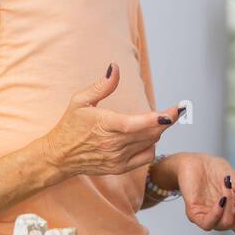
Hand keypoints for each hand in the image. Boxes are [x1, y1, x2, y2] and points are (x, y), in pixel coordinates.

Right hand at [41, 63, 180, 177]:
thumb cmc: (69, 126)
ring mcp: (117, 158)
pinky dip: (151, 145)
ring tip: (155, 121)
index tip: (174, 111)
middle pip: (150, 133)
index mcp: (104, 125)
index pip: (136, 124)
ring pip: (150, 143)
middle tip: (176, 110)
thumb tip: (115, 67)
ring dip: (157, 131)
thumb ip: (102, 85)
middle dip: (166, 120)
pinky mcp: (119, 167)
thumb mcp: (80, 101)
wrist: (59, 156)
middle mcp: (112, 144)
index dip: (158, 118)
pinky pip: (146, 156)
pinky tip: (146, 137)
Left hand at [152, 152, 234, 234]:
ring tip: (228, 187)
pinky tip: (221, 200)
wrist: (197, 162)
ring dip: (230, 204)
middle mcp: (223, 219)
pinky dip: (217, 212)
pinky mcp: (195, 215)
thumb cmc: (219, 172)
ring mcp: (210, 218)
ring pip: (225, 223)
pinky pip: (208, 223)